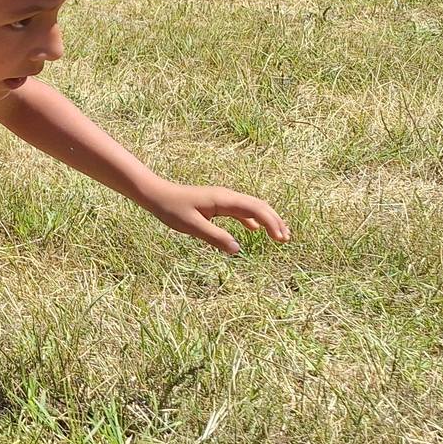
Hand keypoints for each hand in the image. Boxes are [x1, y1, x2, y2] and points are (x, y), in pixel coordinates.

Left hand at [142, 180, 289, 253]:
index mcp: (223, 200)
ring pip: (251, 208)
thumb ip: (214, 237)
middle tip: (285, 239)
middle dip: (275, 221)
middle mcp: (227, 196)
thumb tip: (237, 249)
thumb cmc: (172, 209)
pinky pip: (240, 211)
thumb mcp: (192, 226)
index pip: (255, 209)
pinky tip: (255, 230)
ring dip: (266, 220)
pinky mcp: (217, 204)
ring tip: (278, 236)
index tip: (280, 238)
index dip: (270, 223)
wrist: (157, 194)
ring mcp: (223, 199)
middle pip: (258, 206)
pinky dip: (251, 220)